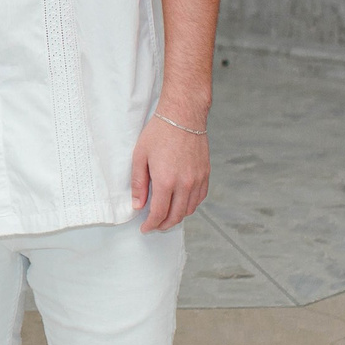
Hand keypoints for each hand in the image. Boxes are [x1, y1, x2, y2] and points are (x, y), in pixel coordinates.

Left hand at [128, 112, 210, 231]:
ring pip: (189, 209)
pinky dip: (190, 205)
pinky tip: (181, 203)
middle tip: (154, 225)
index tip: (145, 228)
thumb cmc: (159, 133)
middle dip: (163, 225)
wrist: (183, 115)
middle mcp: (185, 184)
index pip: (159, 213)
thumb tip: (138, 205)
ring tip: (166, 215)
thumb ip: (138, 184)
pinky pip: (200, 198)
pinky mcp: (206, 173)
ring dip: (177, 216)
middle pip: (176, 216)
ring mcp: (198, 179)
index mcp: (166, 181)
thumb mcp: (140, 157)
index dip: (151, 224)